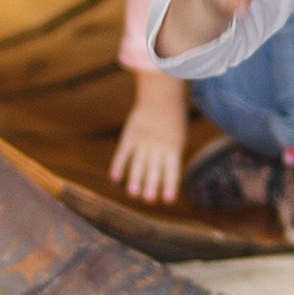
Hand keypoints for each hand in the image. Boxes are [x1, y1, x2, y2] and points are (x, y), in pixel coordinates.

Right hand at [110, 73, 188, 201]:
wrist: (163, 94)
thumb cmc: (173, 118)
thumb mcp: (179, 135)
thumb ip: (171, 154)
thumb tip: (168, 178)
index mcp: (174, 147)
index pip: (172, 169)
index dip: (170, 185)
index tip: (169, 200)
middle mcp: (158, 145)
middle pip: (154, 168)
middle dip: (151, 184)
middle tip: (148, 200)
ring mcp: (143, 140)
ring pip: (138, 163)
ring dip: (135, 179)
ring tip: (133, 194)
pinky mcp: (130, 135)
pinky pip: (124, 152)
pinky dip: (118, 165)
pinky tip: (114, 178)